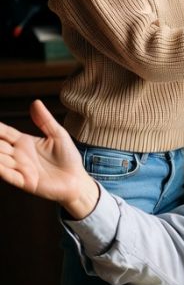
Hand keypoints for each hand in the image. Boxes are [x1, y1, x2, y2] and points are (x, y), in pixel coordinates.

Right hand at [0, 100, 98, 218]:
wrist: (76, 179)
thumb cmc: (68, 157)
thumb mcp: (58, 134)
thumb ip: (45, 120)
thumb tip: (35, 102)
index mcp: (25, 142)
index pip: (5, 133)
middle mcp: (19, 155)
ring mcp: (20, 169)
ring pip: (1, 160)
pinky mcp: (25, 182)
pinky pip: (10, 176)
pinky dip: (2, 170)